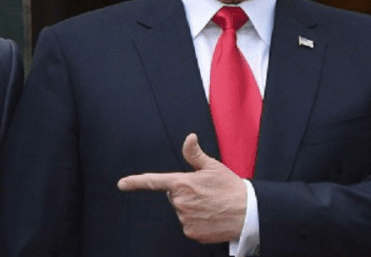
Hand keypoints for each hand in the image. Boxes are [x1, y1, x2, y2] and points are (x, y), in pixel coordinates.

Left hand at [117, 133, 246, 243]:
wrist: (249, 212)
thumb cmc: (231, 187)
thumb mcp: (213, 167)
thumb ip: (195, 154)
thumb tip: (189, 138)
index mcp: (183, 183)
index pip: (154, 181)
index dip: (135, 182)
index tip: (122, 183)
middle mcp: (180, 202)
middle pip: (174, 196)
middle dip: (185, 193)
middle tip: (205, 193)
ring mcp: (185, 218)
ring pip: (182, 211)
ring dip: (192, 208)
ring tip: (211, 205)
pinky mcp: (192, 232)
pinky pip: (189, 225)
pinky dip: (197, 221)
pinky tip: (211, 217)